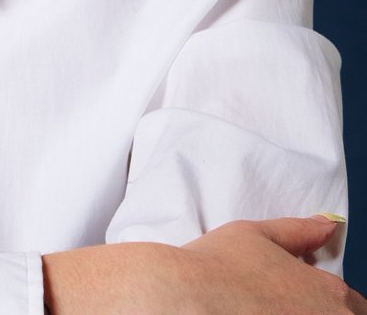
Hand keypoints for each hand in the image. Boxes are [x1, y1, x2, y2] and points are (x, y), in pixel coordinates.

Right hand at [43, 215, 366, 313]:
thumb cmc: (217, 267)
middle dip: (314, 311)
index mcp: (331, 295)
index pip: (353, 306)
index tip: (302, 300)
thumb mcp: (257, 235)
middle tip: (274, 305)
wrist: (184, 300)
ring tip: (259, 311)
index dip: (327, 302)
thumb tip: (328, 226)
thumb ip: (299, 231)